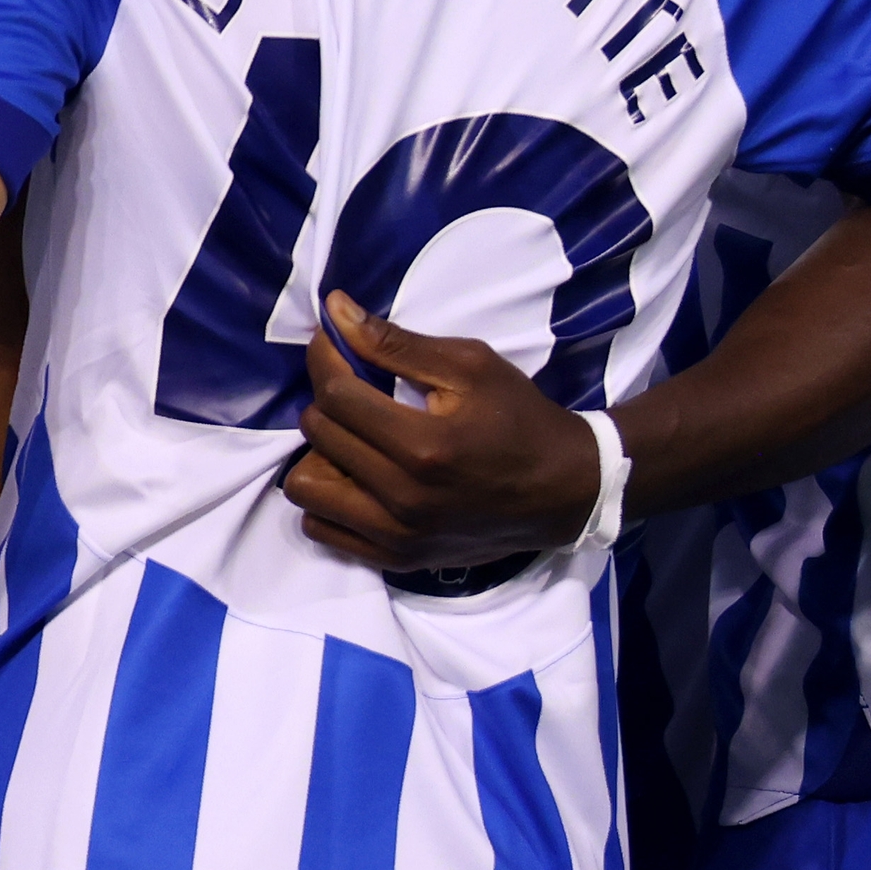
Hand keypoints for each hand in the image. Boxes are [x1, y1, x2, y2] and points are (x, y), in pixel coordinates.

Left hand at [284, 294, 609, 570]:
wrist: (564, 490)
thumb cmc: (519, 418)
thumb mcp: (470, 365)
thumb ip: (397, 342)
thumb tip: (334, 310)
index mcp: (424, 446)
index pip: (337, 395)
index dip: (325, 358)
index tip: (332, 341)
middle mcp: (403, 498)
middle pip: (320, 435)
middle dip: (327, 398)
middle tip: (354, 385)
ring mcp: (397, 536)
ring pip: (306, 488)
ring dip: (319, 453)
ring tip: (352, 437)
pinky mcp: (397, 559)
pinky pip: (322, 529)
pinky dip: (327, 498)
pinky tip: (355, 475)